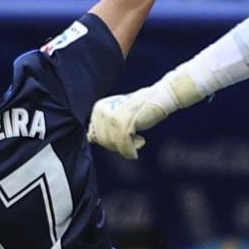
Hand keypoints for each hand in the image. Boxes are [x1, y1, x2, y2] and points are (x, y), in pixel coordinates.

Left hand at [87, 71, 206, 158]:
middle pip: (103, 142)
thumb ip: (104, 125)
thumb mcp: (118, 115)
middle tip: (133, 139)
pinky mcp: (124, 121)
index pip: (95, 136)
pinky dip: (131, 150)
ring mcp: (111, 116)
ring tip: (138, 138)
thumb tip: (89, 138)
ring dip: (126, 146)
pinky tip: (141, 142)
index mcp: (98, 108)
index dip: (110, 142)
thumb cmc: (139, 108)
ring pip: (113, 145)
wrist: (159, 97)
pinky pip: (123, 146)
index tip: (124, 137)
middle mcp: (101, 111)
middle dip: (118, 145)